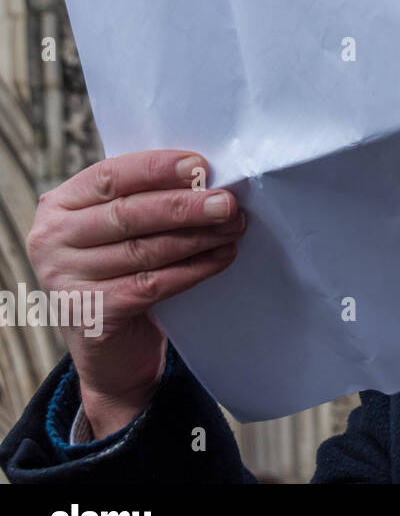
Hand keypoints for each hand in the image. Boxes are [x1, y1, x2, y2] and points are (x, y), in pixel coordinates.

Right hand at [27, 151, 246, 438]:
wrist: (110, 349)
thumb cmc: (122, 272)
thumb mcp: (120, 230)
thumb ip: (146, 200)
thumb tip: (204, 178)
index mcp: (59, 206)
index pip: (109, 176)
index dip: (156, 169)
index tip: (200, 166)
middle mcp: (51, 239)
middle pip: (127, 214)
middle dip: (185, 206)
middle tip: (228, 203)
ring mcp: (64, 279)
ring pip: (144, 250)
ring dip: (197, 237)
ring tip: (234, 228)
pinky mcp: (90, 313)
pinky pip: (152, 284)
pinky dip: (192, 269)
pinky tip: (221, 258)